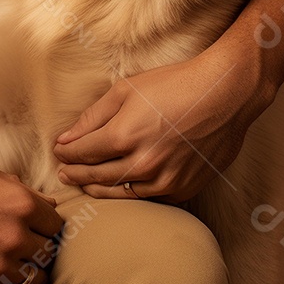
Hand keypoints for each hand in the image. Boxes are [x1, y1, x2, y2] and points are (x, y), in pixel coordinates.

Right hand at [0, 162, 62, 283]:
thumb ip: (22, 190)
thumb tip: (50, 205)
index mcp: (22, 204)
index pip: (57, 226)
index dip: (46, 228)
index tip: (36, 230)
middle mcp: (15, 236)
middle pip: (49, 255)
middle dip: (37, 251)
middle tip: (21, 248)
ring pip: (33, 282)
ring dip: (23, 275)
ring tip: (7, 266)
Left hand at [52, 50, 268, 203]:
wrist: (224, 95)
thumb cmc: (174, 85)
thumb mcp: (125, 90)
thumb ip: (92, 117)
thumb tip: (66, 139)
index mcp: (124, 136)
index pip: (82, 154)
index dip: (66, 154)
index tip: (58, 152)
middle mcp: (144, 164)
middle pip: (98, 177)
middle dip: (77, 175)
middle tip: (64, 173)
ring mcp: (166, 180)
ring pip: (122, 193)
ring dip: (100, 190)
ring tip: (86, 185)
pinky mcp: (185, 188)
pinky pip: (150, 198)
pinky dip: (132, 194)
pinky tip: (122, 188)